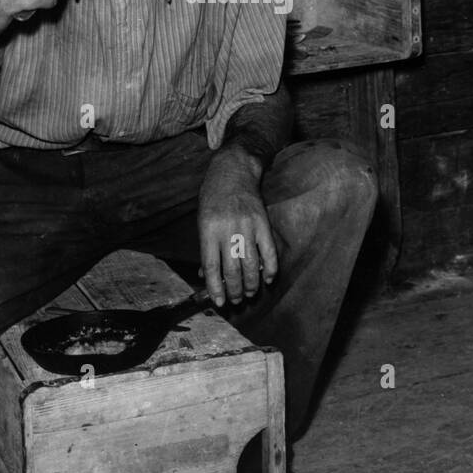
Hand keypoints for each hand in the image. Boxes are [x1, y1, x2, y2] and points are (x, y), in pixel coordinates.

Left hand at [197, 154, 277, 306]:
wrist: (233, 170)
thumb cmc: (213, 197)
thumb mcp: (202, 220)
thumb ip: (206, 248)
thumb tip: (206, 275)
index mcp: (208, 230)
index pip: (211, 266)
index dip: (215, 288)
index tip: (219, 302)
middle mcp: (227, 229)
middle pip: (232, 269)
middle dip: (235, 290)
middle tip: (236, 300)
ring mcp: (247, 226)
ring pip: (251, 265)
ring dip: (252, 284)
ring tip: (250, 293)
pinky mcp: (263, 222)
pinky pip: (269, 251)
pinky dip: (270, 269)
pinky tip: (268, 279)